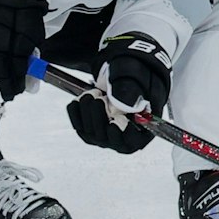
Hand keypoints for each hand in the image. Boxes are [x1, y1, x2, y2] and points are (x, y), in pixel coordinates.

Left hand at [67, 33, 169, 153]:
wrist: (120, 76)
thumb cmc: (136, 79)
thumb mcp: (137, 80)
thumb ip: (132, 91)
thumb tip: (125, 104)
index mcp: (142, 130)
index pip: (133, 142)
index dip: (124, 135)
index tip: (114, 123)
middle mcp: (122, 138)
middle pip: (107, 138)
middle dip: (99, 116)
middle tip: (99, 97)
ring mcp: (103, 136)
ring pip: (89, 133)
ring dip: (87, 110)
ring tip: (93, 92)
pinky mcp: (88, 130)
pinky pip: (77, 124)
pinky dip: (76, 111)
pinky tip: (81, 98)